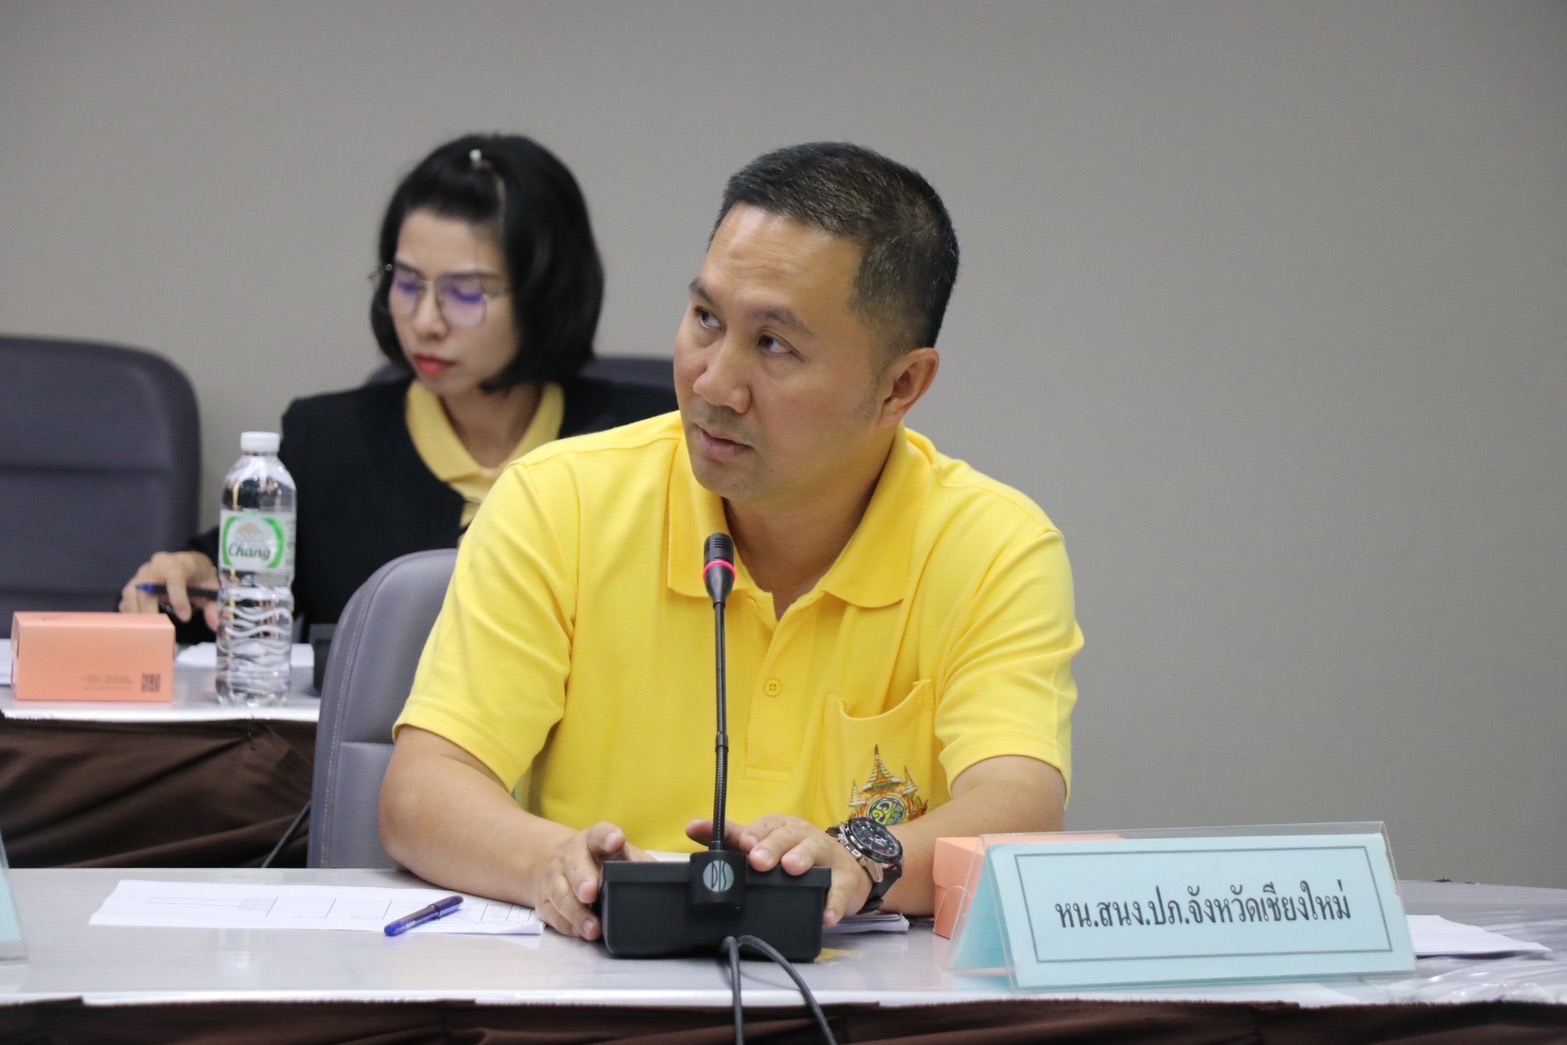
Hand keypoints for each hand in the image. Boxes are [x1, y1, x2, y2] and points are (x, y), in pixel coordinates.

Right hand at [119, 551, 220, 628]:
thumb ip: (213, 605)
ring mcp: (142, 573)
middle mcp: (157, 565)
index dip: (178, 597)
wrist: (187, 564)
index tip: (185, 617)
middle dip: (151, 609)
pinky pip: (126, 597)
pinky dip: (129, 611)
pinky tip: (138, 625)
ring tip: (147, 630)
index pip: (175, 576)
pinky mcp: (134, 582)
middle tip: (159, 629)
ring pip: (131, 591)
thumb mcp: (211, 587)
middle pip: (147, 585)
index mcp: (179, 563)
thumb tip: (216, 625)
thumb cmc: (198, 576)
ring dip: (137, 612)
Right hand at [530, 821, 647, 939]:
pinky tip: (580, 934)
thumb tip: (667, 882)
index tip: (616, 840)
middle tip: (590, 893)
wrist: (549, 860)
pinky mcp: (545, 901)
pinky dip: (568, 926)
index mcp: (593, 840)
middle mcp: (571, 857)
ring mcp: (555, 879)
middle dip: (583, 879)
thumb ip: (639, 866)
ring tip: (593, 929)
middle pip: (575, 866)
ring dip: (577, 914)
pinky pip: (554, 915)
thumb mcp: (618, 854)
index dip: (607, 837)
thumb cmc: (597, 860)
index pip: (599, 834)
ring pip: (562, 895)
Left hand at [687, 816, 869, 925]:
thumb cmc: (793, 854)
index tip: (741, 842)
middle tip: (758, 860)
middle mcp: (801, 835)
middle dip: (771, 846)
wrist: (843, 869)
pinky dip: (834, 903)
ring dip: (801, 858)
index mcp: (779, 827)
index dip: (751, 833)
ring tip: (791, 869)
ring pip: (814, 850)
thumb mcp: (762, 844)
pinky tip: (826, 916)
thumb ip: (729, 839)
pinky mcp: (844, 879)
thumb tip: (692, 828)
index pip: (763, 826)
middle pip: (787, 835)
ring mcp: (825, 855)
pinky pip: (840, 890)